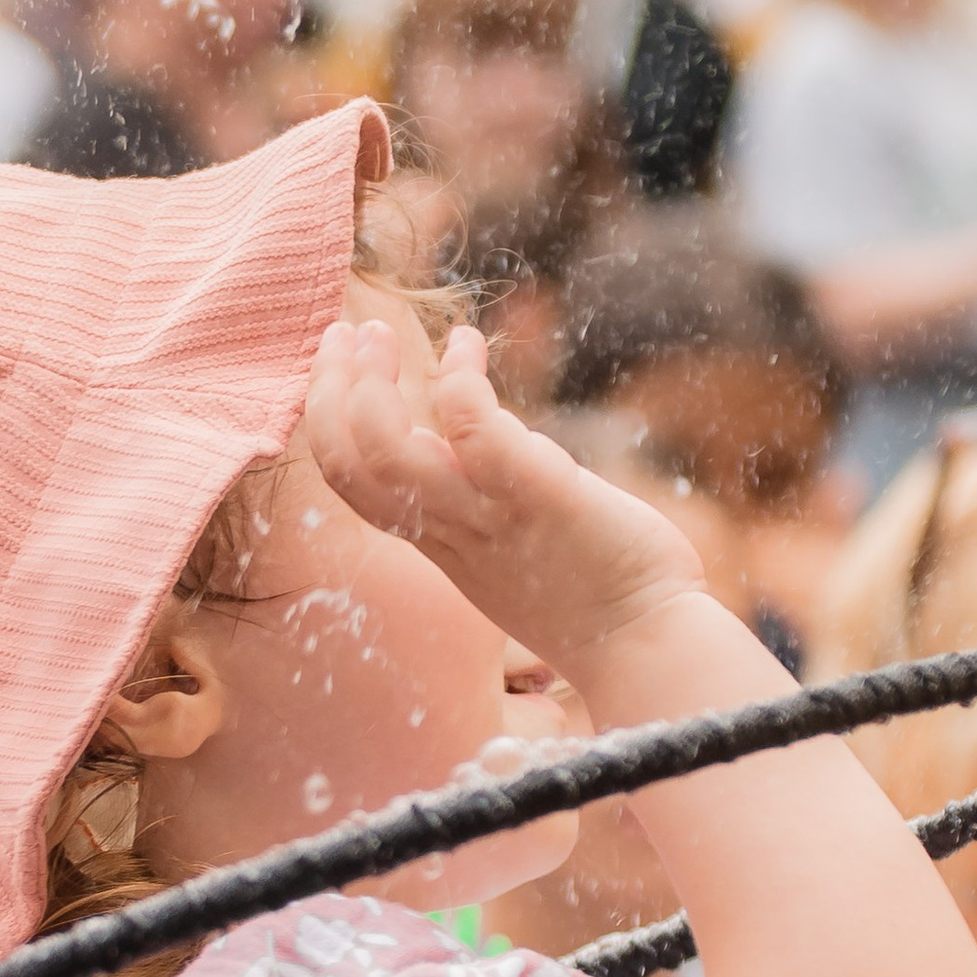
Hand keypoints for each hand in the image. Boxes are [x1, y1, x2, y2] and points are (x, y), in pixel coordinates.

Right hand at [303, 313, 701, 683]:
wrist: (648, 645)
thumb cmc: (596, 596)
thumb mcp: (512, 549)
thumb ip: (482, 501)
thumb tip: (484, 439)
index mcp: (438, 544)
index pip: (351, 483)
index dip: (328, 419)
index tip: (339, 368)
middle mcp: (448, 532)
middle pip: (348, 464)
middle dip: (328, 390)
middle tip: (342, 333)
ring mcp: (487, 517)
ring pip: (387, 450)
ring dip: (368, 381)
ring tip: (378, 332)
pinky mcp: (537, 494)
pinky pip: (473, 427)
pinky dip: (458, 376)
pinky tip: (468, 343)